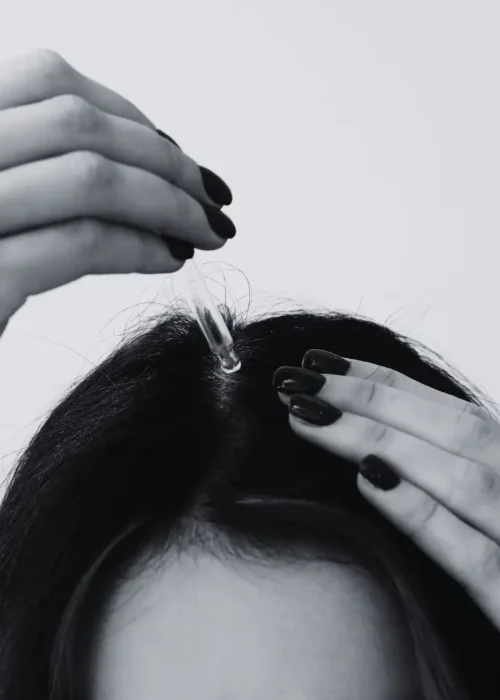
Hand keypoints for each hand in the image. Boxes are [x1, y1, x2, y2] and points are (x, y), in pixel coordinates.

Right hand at [0, 49, 234, 330]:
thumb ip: (35, 168)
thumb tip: (137, 160)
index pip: (47, 82)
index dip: (127, 115)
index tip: (172, 153)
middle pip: (78, 124)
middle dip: (164, 160)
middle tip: (207, 197)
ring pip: (88, 178)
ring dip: (168, 203)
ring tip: (203, 232)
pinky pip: (81, 243)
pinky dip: (140, 247)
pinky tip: (169, 260)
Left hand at [273, 350, 499, 631]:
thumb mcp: (499, 507)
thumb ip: (466, 477)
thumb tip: (385, 447)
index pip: (457, 413)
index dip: (388, 383)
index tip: (324, 364)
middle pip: (455, 431)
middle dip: (369, 399)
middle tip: (297, 380)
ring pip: (464, 479)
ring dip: (379, 440)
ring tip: (308, 419)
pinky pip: (477, 558)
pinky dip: (425, 515)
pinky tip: (370, 483)